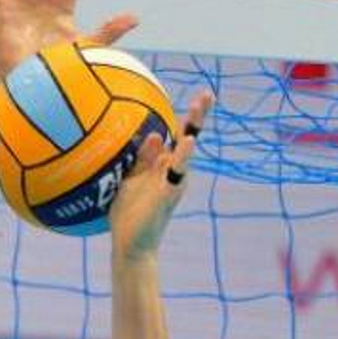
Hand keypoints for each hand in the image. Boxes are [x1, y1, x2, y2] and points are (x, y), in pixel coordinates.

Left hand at [108, 92, 212, 257]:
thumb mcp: (132, 180)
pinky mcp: (168, 194)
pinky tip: (187, 141)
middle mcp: (172, 172)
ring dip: (193, 127)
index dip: (185, 118)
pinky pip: (177, 172)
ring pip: (186, 151)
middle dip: (198, 116)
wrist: (131, 245)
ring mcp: (172, 182)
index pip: (176, 137)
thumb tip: (157, 133)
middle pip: (188, 138)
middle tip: (208, 93)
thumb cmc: (129, 214)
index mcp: (162, 167)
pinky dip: (184, 156)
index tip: (196, 96)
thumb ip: (143, 159)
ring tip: (201, 105)